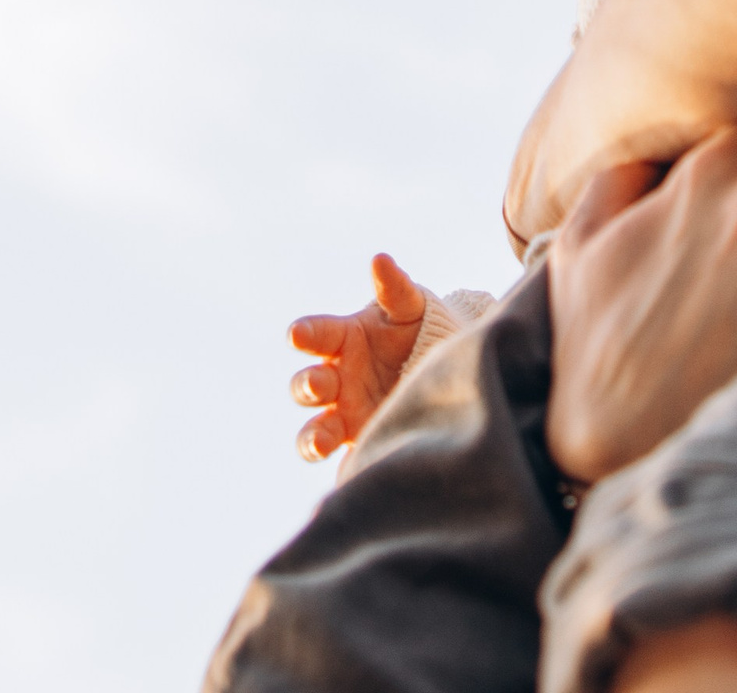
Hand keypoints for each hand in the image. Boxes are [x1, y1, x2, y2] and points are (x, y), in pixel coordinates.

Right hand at [286, 252, 429, 462]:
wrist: (439, 365)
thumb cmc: (416, 327)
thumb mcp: (409, 306)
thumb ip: (394, 287)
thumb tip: (380, 258)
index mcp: (343, 339)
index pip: (316, 334)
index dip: (304, 333)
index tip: (297, 334)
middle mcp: (337, 378)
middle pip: (307, 385)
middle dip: (308, 385)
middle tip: (320, 385)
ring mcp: (346, 413)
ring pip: (315, 431)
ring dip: (312, 437)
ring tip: (319, 444)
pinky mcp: (361, 441)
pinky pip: (342, 460)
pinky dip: (341, 470)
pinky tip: (349, 477)